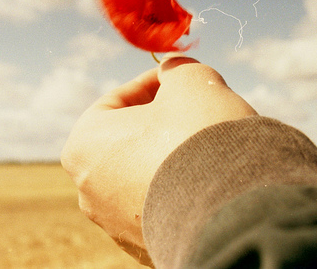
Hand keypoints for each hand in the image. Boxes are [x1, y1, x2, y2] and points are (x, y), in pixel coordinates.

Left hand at [61, 55, 256, 264]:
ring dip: (173, 156)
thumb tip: (175, 72)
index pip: (116, 100)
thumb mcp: (189, 81)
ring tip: (209, 146)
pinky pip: (163, 206)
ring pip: (146, 174)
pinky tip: (210, 180)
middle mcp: (90, 190)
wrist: (232, 210)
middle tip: (195, 109)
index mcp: (84, 145)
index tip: (178, 78)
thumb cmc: (199, 136)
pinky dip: (182, 190)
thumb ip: (176, 69)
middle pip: (129, 140)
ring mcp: (116, 225)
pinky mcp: (146, 247)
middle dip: (162, 121)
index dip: (152, 83)